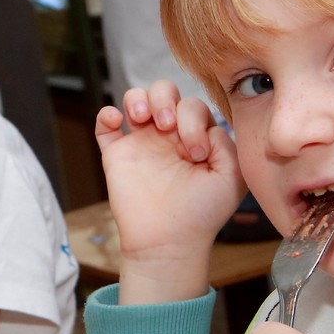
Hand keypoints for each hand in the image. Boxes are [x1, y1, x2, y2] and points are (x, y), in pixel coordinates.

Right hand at [95, 81, 242, 302]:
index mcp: (194, 137)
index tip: (197, 153)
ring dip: (139, 98)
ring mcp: (140, 144)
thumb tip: (206, 127)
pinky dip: (106, 114)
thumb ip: (225, 143)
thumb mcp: (230, 175)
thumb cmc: (202, 213)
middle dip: (165, 98)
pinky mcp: (116, 155)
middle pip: (163, 91)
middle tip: (167, 125)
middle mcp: (167, 136)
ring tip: (143, 119)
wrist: (169, 242)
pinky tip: (117, 121)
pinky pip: (104, 125)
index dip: (194, 120)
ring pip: (134, 99)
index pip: (193, 106)